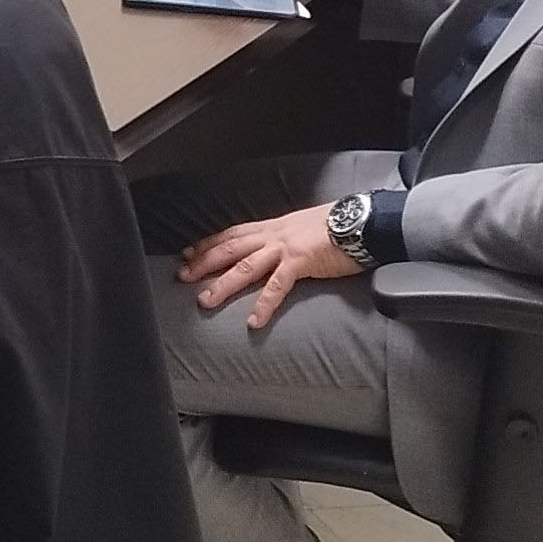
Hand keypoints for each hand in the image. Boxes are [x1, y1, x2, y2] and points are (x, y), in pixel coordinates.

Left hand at [180, 207, 361, 329]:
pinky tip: (253, 320)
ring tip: (205, 301)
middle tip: (182, 276)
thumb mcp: (302, 227)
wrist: (360, 221)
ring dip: (223, 284)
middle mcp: (273, 235)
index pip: (232, 234)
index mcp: (273, 226)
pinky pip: (277, 286)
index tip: (188, 252)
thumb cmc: (336, 226)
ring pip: (245, 267)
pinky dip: (263, 304)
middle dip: (203, 262)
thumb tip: (276, 248)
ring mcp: (285, 248)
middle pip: (230, 248)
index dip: (208, 243)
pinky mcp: (300, 262)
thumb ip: (285, 238)